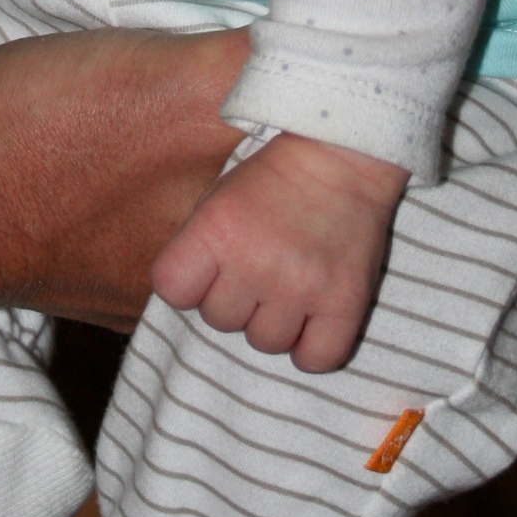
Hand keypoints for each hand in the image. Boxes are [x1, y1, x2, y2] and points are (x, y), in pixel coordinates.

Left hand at [151, 130, 407, 372]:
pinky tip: (314, 319)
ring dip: (273, 321)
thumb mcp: (219, 197)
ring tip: (289, 286)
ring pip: (265, 342)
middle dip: (235, 298)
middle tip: (260, 266)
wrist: (344, 157)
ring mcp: (302, 287)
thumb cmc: (274, 180)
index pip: (172, 289)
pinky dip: (313, 348)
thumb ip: (197, 248)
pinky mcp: (345, 303)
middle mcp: (256, 262)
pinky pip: (316, 359)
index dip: (188, 282)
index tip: (208, 268)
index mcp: (217, 229)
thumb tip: (188, 298)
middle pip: (219, 320)